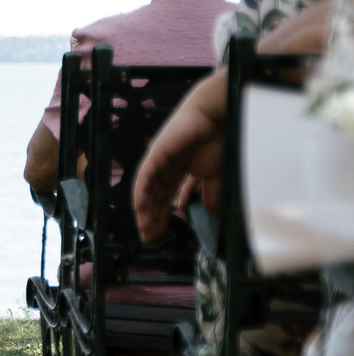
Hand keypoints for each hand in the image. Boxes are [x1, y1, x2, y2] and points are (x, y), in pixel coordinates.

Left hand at [133, 83, 222, 241]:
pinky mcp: (155, 155)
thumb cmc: (216, 141)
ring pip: (147, 191)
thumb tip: (212, 213)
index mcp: (178, 173)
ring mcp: (158, 162)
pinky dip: (142, 193)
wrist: (214, 118)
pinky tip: (140, 208)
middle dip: (152, 218)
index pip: (165, 199)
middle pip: (154, 198)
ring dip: (145, 210)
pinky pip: (144, 178)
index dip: (162, 216)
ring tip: (145, 228)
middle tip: (149, 237)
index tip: (159, 234)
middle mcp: (165, 169)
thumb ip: (210, 193)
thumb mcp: (214, 175)